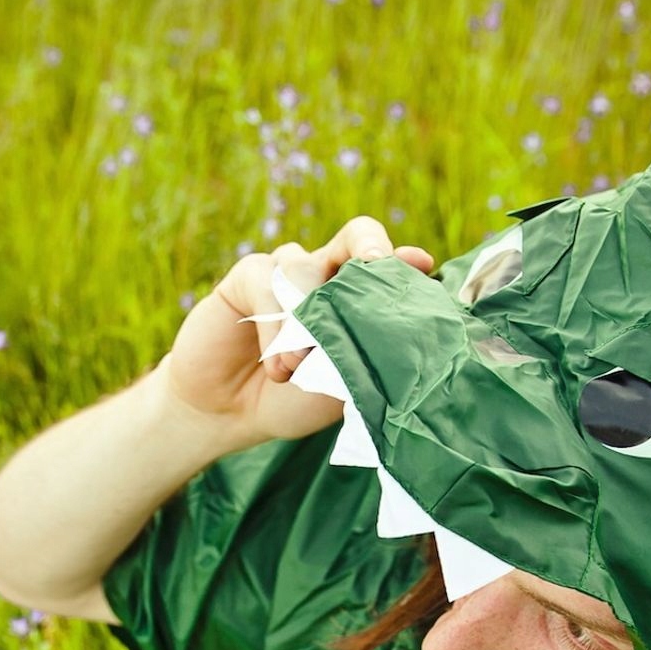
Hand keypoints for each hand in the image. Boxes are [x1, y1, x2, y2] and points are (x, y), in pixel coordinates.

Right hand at [162, 216, 436, 444]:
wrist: (229, 414)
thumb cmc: (293, 401)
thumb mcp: (341, 383)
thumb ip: (368, 352)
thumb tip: (400, 332)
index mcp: (357, 299)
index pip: (388, 267)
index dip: (404, 262)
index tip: (421, 265)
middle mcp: (326, 276)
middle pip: (357, 235)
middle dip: (369, 245)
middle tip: (373, 264)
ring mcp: (287, 272)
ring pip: (308, 265)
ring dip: (305, 319)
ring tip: (296, 367)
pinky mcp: (249, 276)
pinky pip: (267, 282)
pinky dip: (274, 327)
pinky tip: (276, 367)